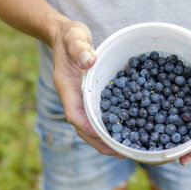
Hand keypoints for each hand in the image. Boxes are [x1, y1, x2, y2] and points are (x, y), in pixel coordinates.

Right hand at [52, 20, 123, 158]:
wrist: (65, 36)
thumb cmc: (69, 36)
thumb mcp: (74, 36)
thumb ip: (79, 47)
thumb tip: (89, 60)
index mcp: (66, 87)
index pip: (74, 113)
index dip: (88, 127)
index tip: (104, 138)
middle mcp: (72, 97)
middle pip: (82, 127)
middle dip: (99, 142)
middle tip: (120, 153)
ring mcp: (80, 99)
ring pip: (90, 126)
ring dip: (105, 139)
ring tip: (125, 149)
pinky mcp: (88, 97)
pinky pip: (97, 116)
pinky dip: (109, 126)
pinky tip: (126, 130)